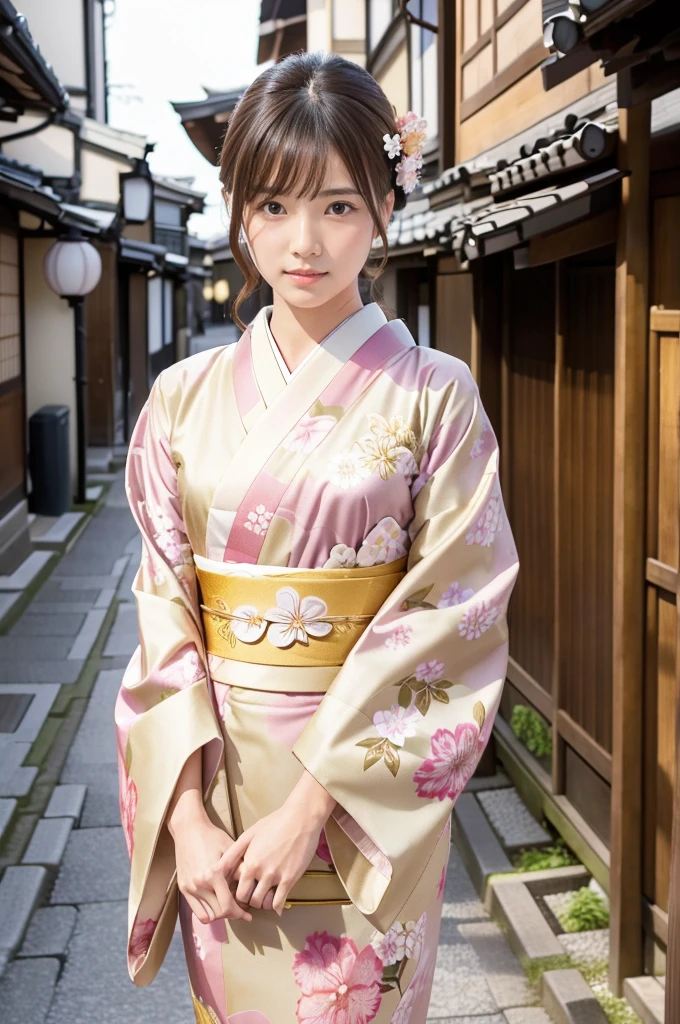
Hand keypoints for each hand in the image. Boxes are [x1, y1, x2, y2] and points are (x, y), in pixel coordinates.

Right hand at [172, 813, 252, 925]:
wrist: (189, 829)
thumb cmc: (212, 836)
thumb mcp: (230, 848)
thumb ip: (240, 868)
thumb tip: (253, 885)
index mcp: (213, 874)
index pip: (227, 905)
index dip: (240, 913)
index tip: (248, 915)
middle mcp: (200, 884)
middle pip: (218, 913)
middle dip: (232, 914)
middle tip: (241, 911)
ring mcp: (190, 887)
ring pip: (207, 915)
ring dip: (219, 915)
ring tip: (228, 908)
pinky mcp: (183, 888)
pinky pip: (196, 910)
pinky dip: (207, 912)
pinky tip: (215, 904)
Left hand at [218, 772, 335, 915]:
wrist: (300, 819)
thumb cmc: (274, 823)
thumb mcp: (249, 834)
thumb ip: (233, 852)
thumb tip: (219, 867)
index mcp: (249, 862)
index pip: (234, 887)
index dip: (235, 889)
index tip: (239, 889)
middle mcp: (260, 872)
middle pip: (246, 899)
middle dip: (246, 900)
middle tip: (250, 896)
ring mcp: (276, 877)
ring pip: (262, 904)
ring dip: (261, 903)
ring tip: (263, 897)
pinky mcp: (290, 879)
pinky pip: (279, 902)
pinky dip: (276, 907)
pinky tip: (277, 904)